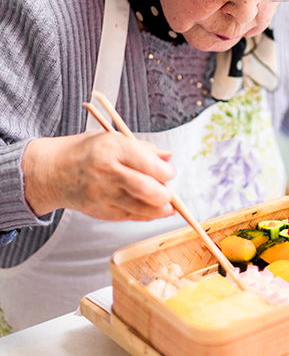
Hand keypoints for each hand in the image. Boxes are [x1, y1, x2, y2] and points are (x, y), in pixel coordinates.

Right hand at [23, 132, 176, 220]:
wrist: (52, 171)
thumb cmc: (86, 152)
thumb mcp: (113, 139)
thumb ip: (143, 149)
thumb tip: (168, 157)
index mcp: (112, 148)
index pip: (146, 163)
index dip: (164, 171)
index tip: (169, 172)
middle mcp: (107, 172)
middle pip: (144, 188)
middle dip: (164, 194)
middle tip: (169, 192)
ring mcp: (102, 194)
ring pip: (139, 207)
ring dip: (158, 209)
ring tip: (167, 206)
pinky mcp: (99, 211)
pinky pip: (128, 216)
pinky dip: (144, 215)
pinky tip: (152, 210)